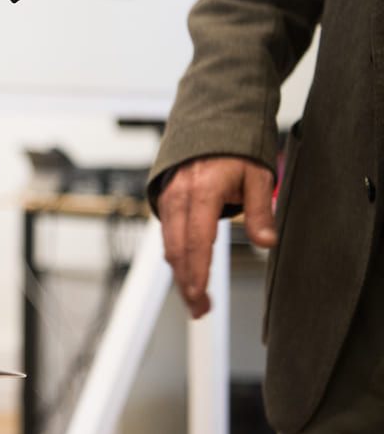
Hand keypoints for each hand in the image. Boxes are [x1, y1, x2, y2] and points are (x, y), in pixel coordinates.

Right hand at [158, 156, 276, 318]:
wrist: (210, 124)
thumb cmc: (235, 150)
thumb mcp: (258, 177)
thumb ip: (261, 211)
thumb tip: (267, 242)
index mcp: (202, 190)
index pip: (196, 239)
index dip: (197, 271)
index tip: (200, 295)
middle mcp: (179, 196)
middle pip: (177, 249)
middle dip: (187, 283)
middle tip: (200, 309)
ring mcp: (169, 199)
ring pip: (169, 246)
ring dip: (180, 275)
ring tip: (195, 299)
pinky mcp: (165, 201)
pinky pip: (167, 236)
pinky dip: (176, 258)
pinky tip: (186, 273)